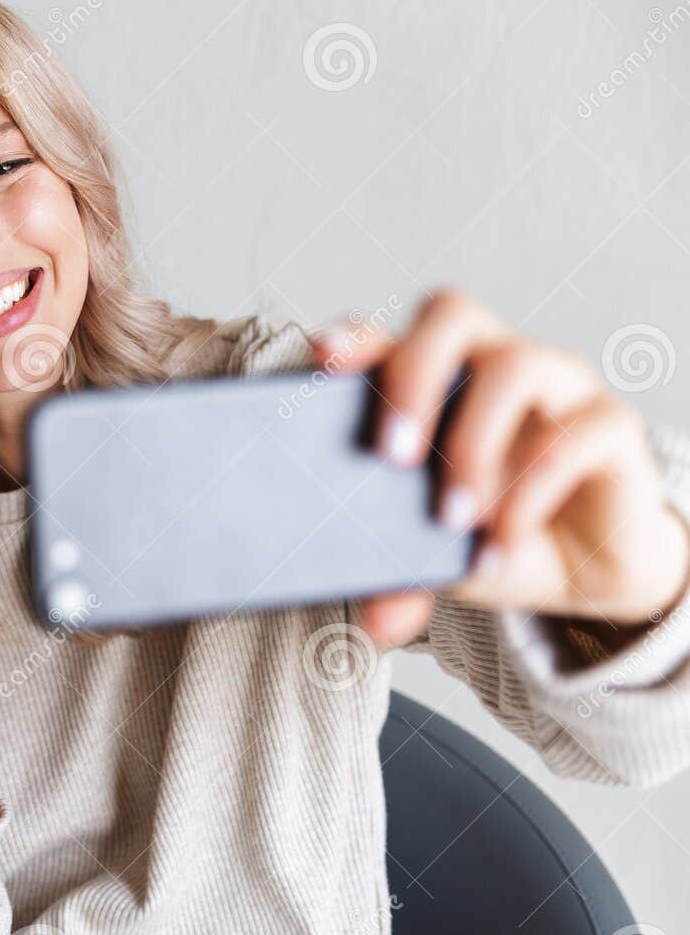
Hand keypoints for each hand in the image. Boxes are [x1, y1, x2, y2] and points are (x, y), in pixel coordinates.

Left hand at [312, 289, 689, 647]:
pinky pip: (575, 434)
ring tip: (452, 518)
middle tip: (391, 454)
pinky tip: (503, 542)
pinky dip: (530, 492)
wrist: (583, 572)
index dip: (356, 337)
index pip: (388, 335)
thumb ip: (398, 579)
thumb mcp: (431, 558)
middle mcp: (491, 365)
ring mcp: (556, 386)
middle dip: (412, 377)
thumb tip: (378, 619)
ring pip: (514, 364)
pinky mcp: (610, 426)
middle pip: (451, 315)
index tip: (324, 357)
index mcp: (433, 381)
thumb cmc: (489, 535)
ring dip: (473, 445)